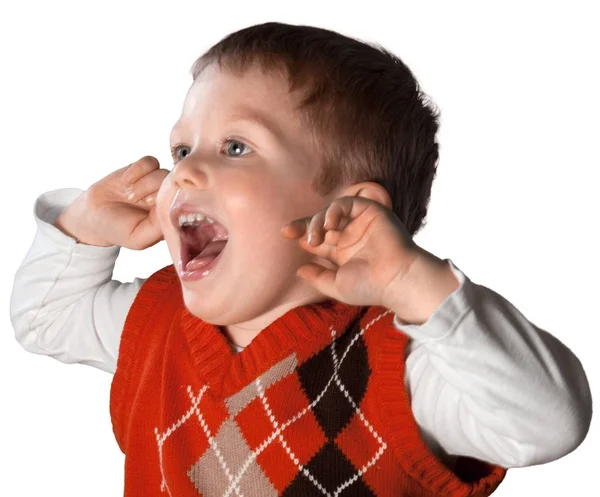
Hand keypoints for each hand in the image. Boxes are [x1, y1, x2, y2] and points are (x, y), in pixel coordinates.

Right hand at [63, 156, 169, 249]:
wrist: (93, 215)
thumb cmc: (118, 230)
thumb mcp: (138, 238)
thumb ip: (158, 227)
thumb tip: (171, 209)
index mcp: (170, 215)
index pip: (183, 203)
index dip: (167, 202)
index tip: (150, 207)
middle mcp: (165, 198)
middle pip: (173, 186)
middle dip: (153, 191)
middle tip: (137, 201)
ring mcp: (155, 183)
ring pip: (162, 173)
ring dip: (144, 183)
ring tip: (129, 194)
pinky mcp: (142, 170)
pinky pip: (150, 161)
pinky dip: (137, 169)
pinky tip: (126, 181)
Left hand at [280, 196, 420, 307]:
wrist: (396, 280)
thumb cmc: (369, 287)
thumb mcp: (336, 285)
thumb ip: (317, 277)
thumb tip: (299, 270)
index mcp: (342, 253)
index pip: (317, 238)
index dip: (301, 234)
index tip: (285, 233)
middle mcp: (350, 236)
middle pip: (320, 223)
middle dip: (304, 225)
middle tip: (290, 232)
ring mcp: (360, 223)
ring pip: (331, 212)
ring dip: (317, 222)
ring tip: (316, 238)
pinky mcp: (371, 211)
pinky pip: (347, 203)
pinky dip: (334, 210)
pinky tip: (330, 224)